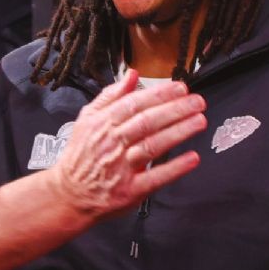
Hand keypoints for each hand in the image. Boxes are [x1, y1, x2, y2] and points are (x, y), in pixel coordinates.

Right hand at [48, 70, 206, 219]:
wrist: (68, 194)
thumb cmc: (81, 155)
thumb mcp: (87, 119)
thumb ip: (110, 96)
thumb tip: (131, 75)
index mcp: (102, 124)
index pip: (134, 104)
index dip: (159, 95)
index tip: (180, 88)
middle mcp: (112, 143)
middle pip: (147, 122)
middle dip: (175, 110)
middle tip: (197, 101)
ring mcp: (121, 168)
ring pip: (153, 146)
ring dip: (179, 132)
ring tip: (199, 121)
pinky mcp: (129, 191)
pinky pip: (155, 177)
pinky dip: (175, 168)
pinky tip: (192, 157)